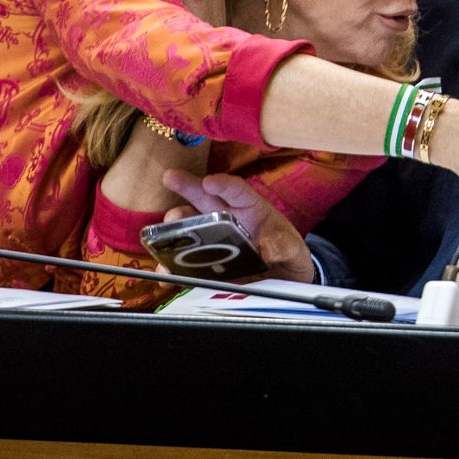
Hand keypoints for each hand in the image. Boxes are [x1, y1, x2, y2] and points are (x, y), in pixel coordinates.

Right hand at [159, 169, 317, 282]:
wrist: (284, 280)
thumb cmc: (288, 254)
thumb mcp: (294, 250)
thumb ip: (284, 247)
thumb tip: (268, 250)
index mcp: (252, 210)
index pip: (238, 191)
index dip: (223, 184)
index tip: (209, 181)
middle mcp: (229, 220)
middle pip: (206, 199)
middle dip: (188, 187)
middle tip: (169, 177)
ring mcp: (215, 240)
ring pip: (192, 227)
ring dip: (177, 225)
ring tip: (165, 227)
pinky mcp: (207, 264)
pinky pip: (187, 262)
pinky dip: (174, 265)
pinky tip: (165, 268)